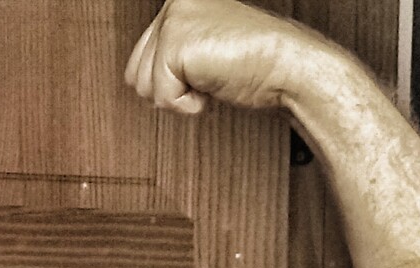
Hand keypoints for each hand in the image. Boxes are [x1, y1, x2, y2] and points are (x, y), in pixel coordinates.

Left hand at [125, 0, 313, 113]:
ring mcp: (174, 19)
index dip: (169, 82)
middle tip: (207, 77)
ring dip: (178, 97)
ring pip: (143, 87)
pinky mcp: (176, 42)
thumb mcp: (203, 54)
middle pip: (135, 76)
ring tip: (210, 77)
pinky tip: (212, 84)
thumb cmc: (254, 63)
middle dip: (169, 90)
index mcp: (180, 3)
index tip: (205, 73)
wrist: (285, 66)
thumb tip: (140, 82)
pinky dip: (187, 104)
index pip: (139, 62)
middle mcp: (174, 4)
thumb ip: (172, 56)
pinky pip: (162, 97)